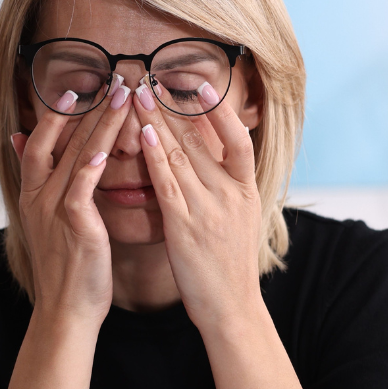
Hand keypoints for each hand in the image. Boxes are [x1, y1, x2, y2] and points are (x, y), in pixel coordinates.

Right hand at [11, 77, 132, 325]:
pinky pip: (81, 187)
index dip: (57, 114)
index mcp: (33, 196)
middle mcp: (39, 198)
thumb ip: (46, 191)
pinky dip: (90, 164)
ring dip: (99, 123)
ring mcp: (53, 210)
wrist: (66, 311)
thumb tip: (31, 159)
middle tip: (110, 79)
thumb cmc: (69, 271)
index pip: (40, 142)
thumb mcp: (51, 227)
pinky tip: (104, 144)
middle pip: (59, 140)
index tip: (76, 89)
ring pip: (74, 155)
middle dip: (86, 108)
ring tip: (121, 96)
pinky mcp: (74, 225)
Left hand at [130, 82, 263, 332]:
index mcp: (247, 193)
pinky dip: (156, 157)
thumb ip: (229, 193)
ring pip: (181, 156)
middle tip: (153, 81)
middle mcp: (231, 195)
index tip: (202, 86)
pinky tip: (145, 135)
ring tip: (140, 96)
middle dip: (175, 108)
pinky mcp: (185, 227)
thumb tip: (215, 168)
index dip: (220, 111)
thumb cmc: (231, 270)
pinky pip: (168, 183)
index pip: (239, 141)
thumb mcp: (241, 224)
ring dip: (158, 122)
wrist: (232, 308)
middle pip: (202, 141)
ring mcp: (209, 210)